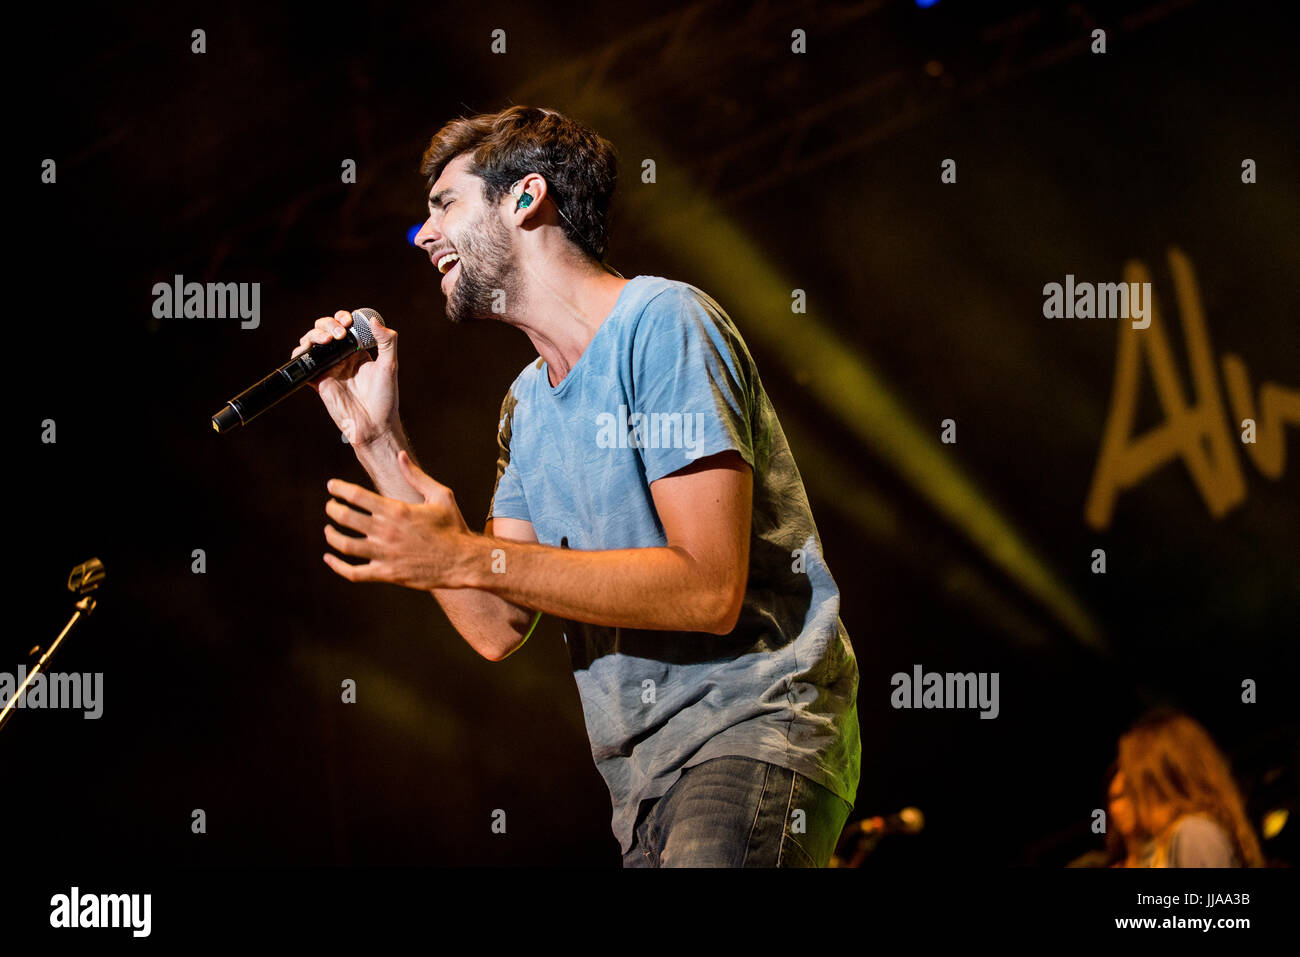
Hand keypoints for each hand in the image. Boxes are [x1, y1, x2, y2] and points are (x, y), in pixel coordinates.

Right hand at [291, 309, 399, 446]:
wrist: (373, 425)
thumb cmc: (385, 399)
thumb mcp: (390, 366)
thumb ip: (386, 342)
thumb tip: (374, 320)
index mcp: (359, 351)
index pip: (346, 326)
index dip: (343, 318)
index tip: (349, 320)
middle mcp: (342, 357)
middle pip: (326, 330)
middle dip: (329, 323)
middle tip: (340, 333)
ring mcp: (329, 368)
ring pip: (313, 342)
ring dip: (315, 334)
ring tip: (328, 339)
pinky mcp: (318, 381)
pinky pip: (303, 364)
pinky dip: (300, 353)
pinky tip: (308, 350)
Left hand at [322, 450, 472, 588]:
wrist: (463, 561)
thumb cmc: (453, 526)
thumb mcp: (440, 495)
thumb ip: (416, 476)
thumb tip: (400, 455)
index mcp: (396, 510)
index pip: (356, 495)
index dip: (339, 489)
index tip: (332, 486)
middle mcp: (386, 531)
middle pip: (345, 517)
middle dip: (332, 509)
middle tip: (330, 506)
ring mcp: (384, 554)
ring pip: (345, 545)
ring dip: (331, 536)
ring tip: (328, 530)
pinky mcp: (387, 574)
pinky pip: (354, 573)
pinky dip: (337, 567)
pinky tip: (330, 559)